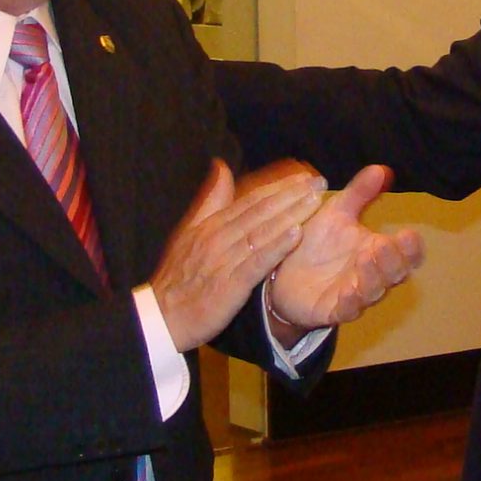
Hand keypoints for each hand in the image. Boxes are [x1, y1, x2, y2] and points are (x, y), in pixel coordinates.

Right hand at [149, 160, 324, 350]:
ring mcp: (224, 260)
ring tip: (314, 201)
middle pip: (260, 211)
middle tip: (319, 183)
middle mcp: (219, 237)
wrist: (162, 316)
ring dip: (290, 215)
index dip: (279, 187)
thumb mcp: (189, 231)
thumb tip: (221, 165)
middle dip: (291, 195)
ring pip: (262, 232)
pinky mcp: (230, 284)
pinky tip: (297, 235)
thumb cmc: (179, 276)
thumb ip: (210, 200)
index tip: (303, 177)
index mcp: (211, 225)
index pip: (250, 200)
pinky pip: (257, 262)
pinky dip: (277, 247)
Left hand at [267, 165, 427, 332]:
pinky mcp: (332, 311)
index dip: (411, 247)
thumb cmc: (316, 243)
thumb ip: (359, 193)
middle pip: (395, 273)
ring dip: (373, 276)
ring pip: (373, 292)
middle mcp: (371, 275)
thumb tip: (382, 168)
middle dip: (394, 260)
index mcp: (377, 251)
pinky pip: (346, 311)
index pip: (406, 253)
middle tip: (386, 243)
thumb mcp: (337, 212)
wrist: (281, 273)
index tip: (409, 233)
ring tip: (366, 257)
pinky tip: (348, 291)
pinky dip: (349, 302)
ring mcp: (354, 295)